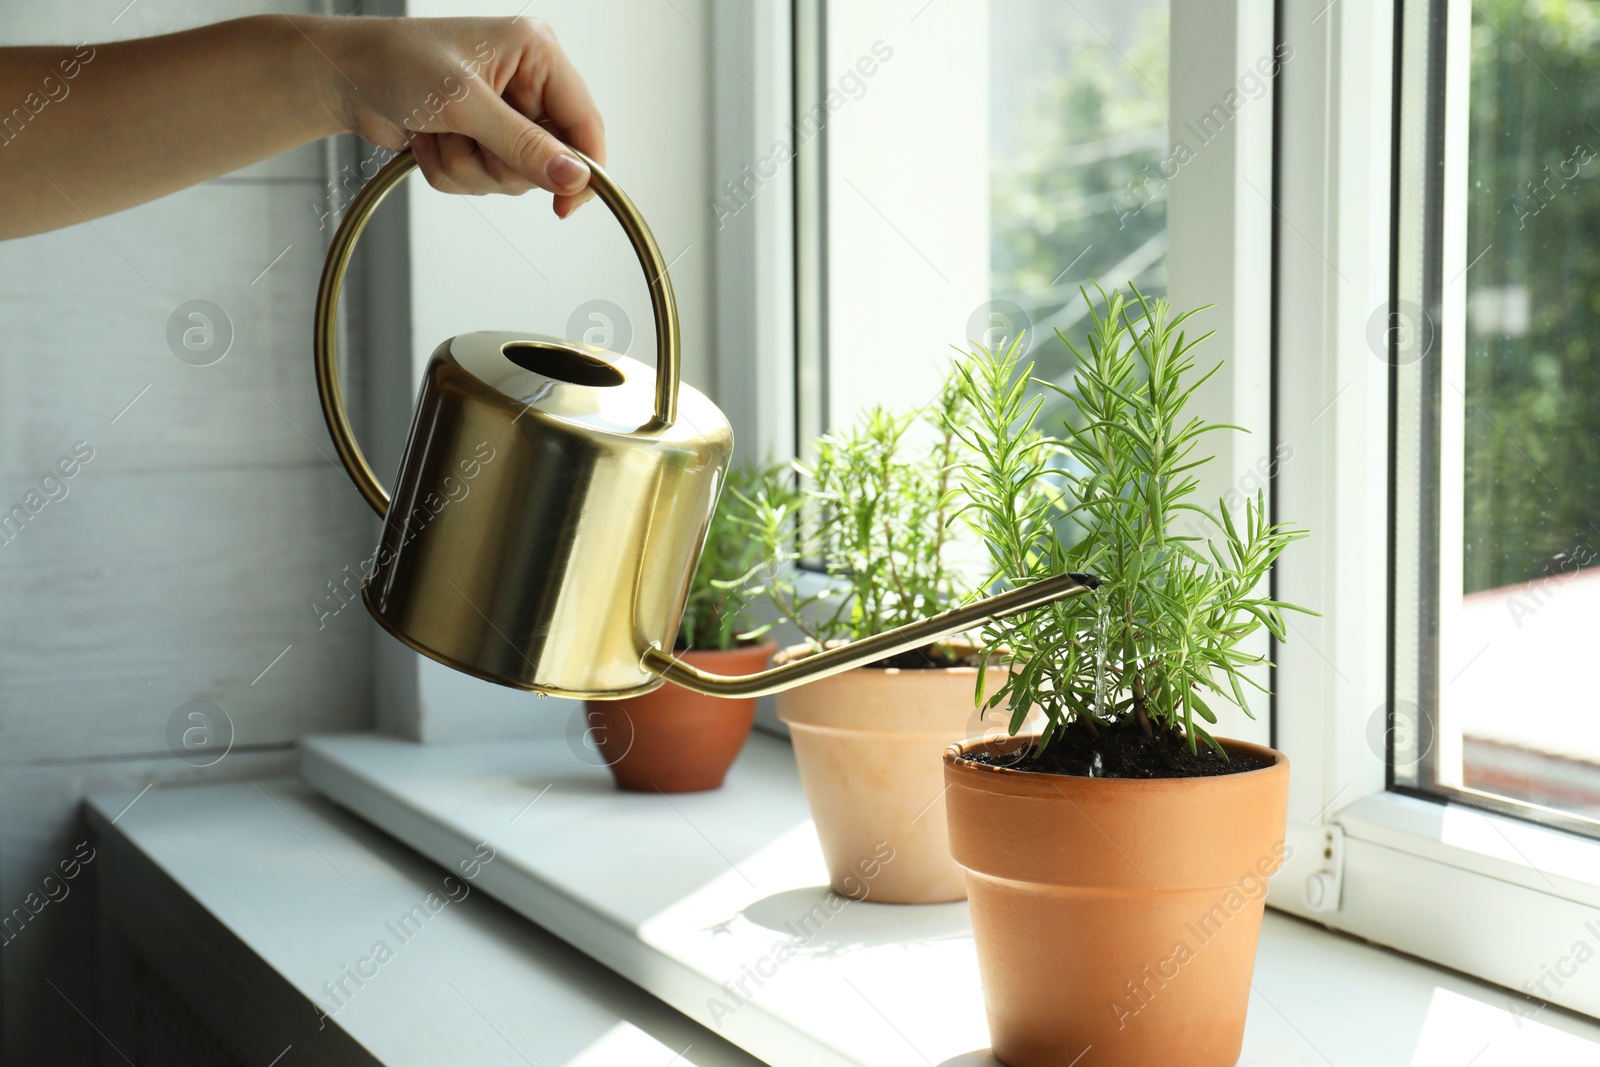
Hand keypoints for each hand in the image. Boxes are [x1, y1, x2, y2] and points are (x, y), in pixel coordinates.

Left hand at [315, 16, 604, 217]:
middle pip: (548, 161)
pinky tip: (430, 139)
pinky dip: (452, 171)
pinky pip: (484, 182)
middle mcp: (528, 84)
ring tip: (438, 133)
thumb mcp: (464, 104)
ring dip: (468, 167)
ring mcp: (505, 115)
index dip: (583, 170)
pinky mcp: (482, 138)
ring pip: (512, 178)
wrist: (343, 76)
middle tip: (464, 138)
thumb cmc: (396, 63)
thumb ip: (523, 145)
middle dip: (498, 163)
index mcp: (538, 55)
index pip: (586, 123)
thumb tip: (575, 178)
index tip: (565, 206)